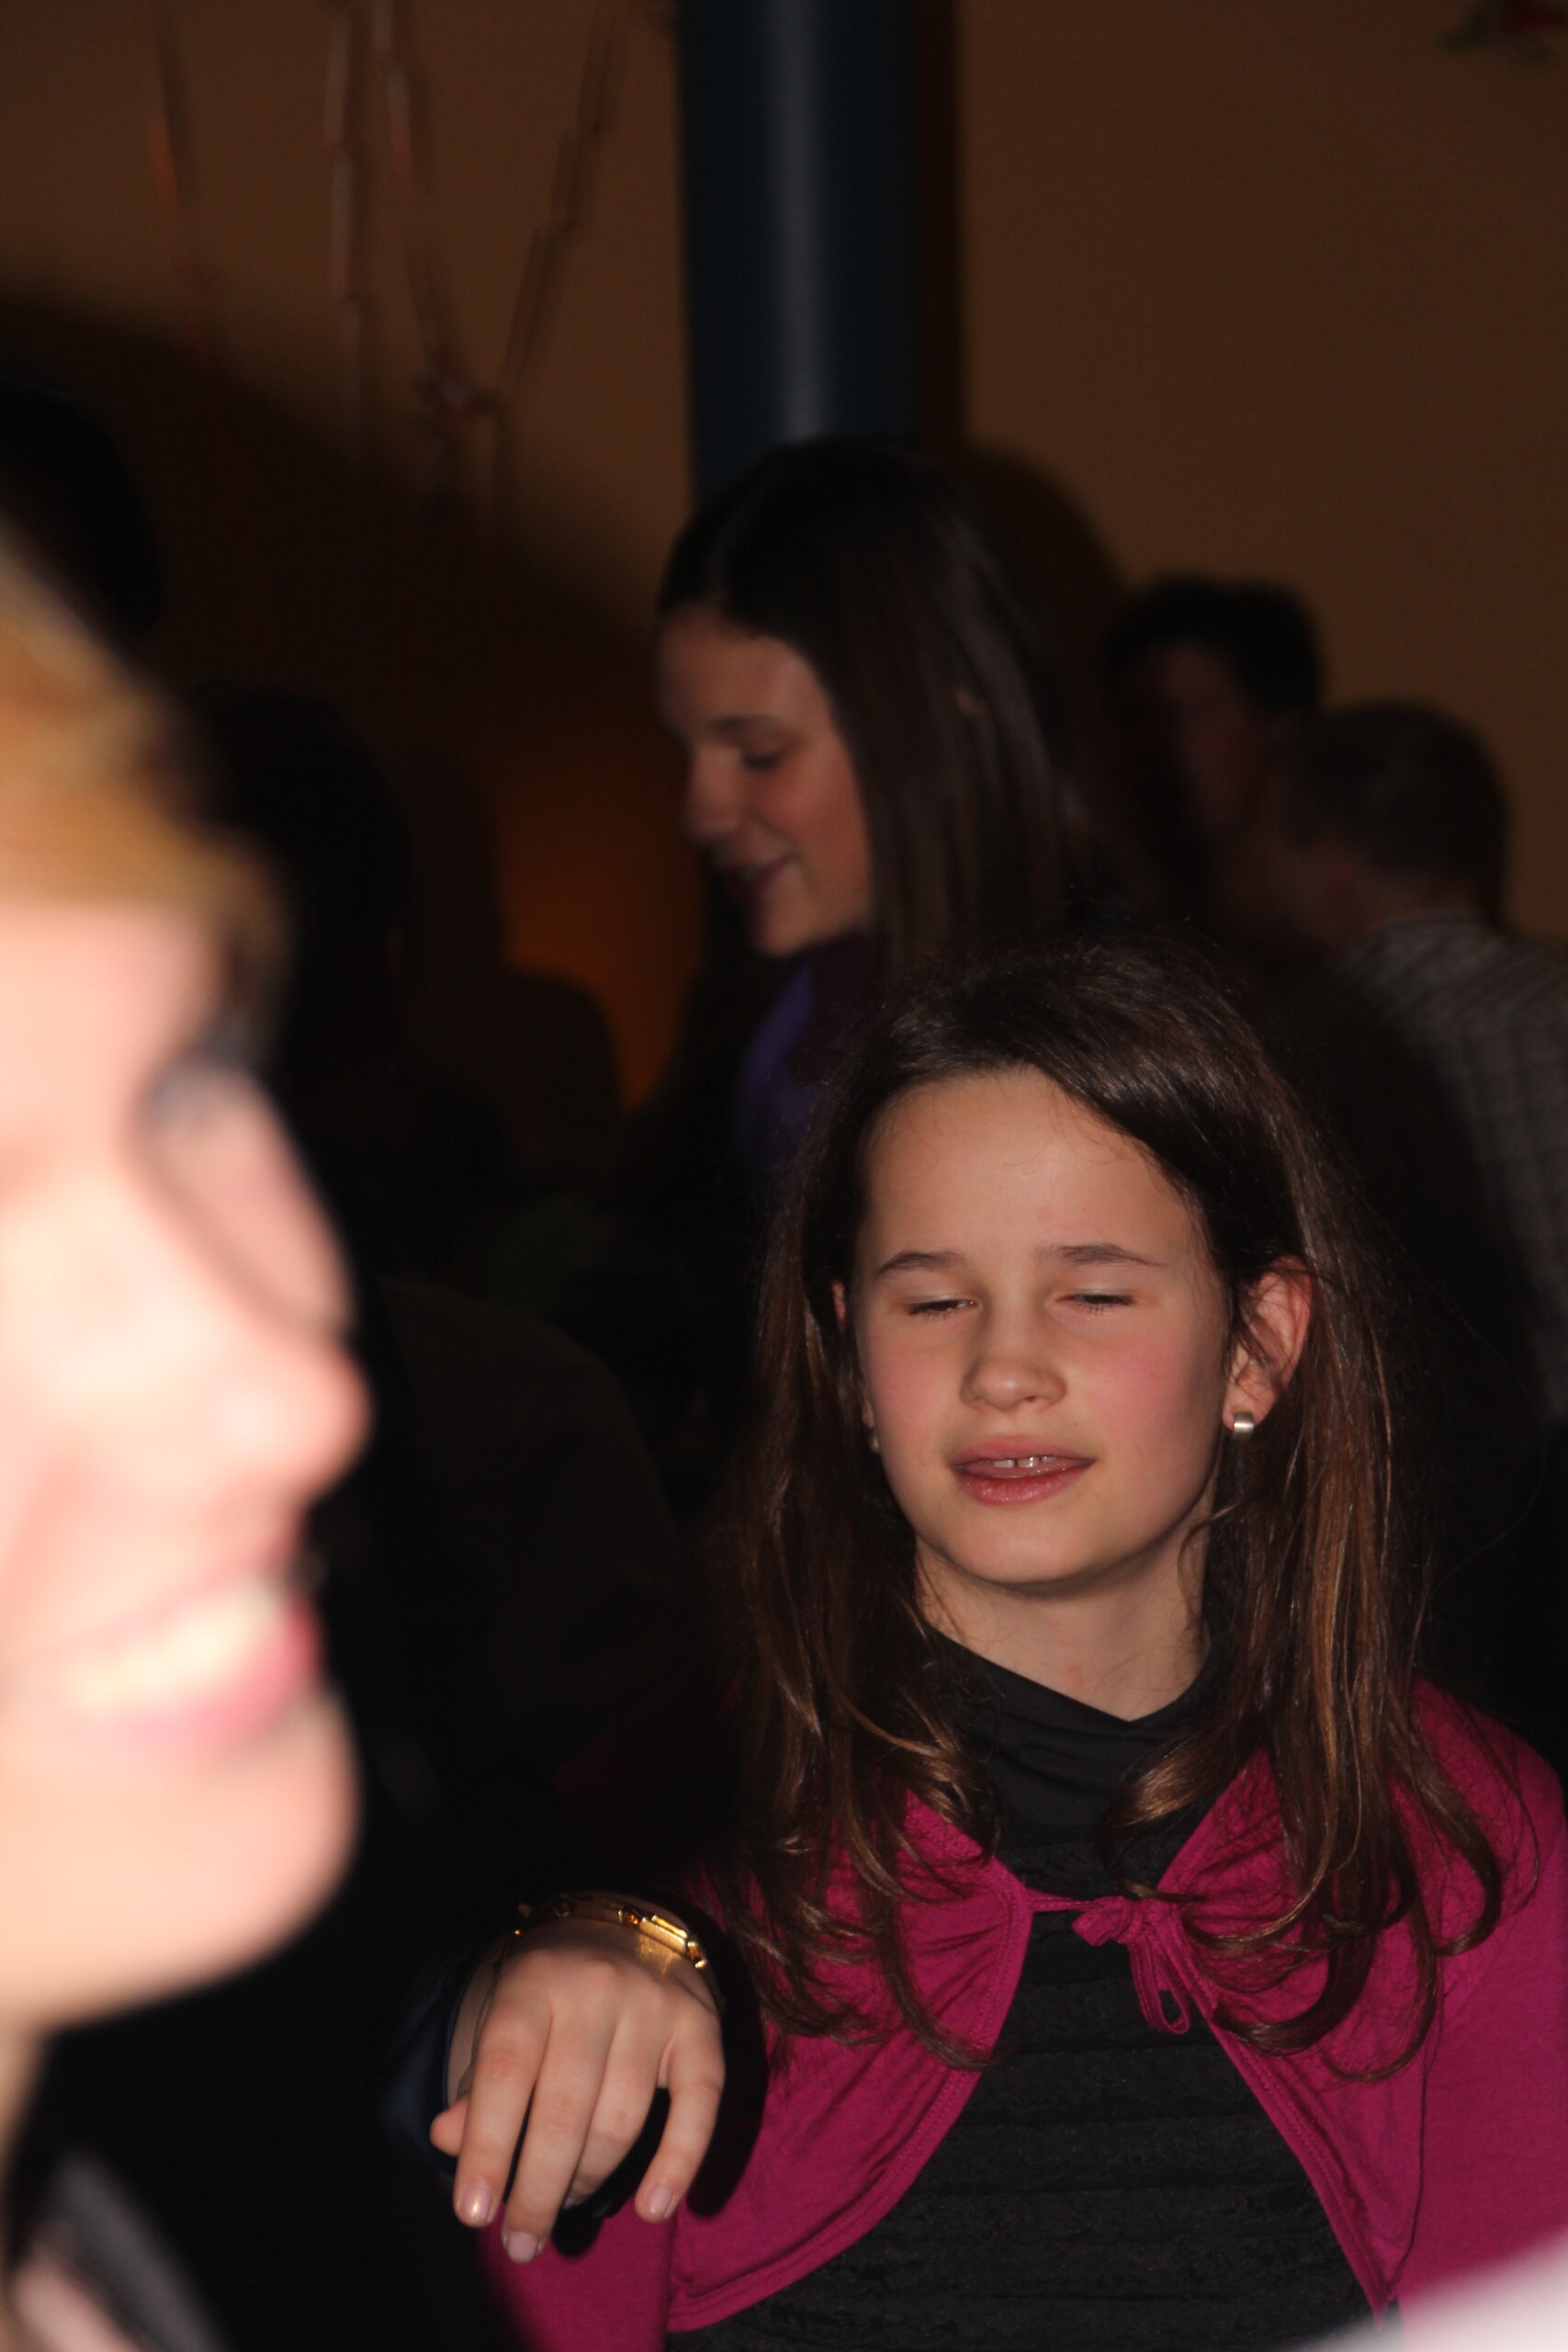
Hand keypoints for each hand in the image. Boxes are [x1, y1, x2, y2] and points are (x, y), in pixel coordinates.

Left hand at [430, 1917, 724, 2261]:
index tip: (473, 2212)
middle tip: (520, 2242)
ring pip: (620, 2121)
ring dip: (588, 2182)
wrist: (627, 1927)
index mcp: (535, 1982)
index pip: (505, 2072)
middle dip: (538, 2190)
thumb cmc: (552, 1996)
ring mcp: (653, 2004)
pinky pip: (697, 2107)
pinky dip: (678, 2164)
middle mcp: (595, 1987)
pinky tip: (652, 2209)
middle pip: (565, 2110)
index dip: (486, 2145)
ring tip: (563, 2207)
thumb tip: (445, 2138)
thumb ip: (477, 2084)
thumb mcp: (504, 2021)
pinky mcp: (701, 2026)